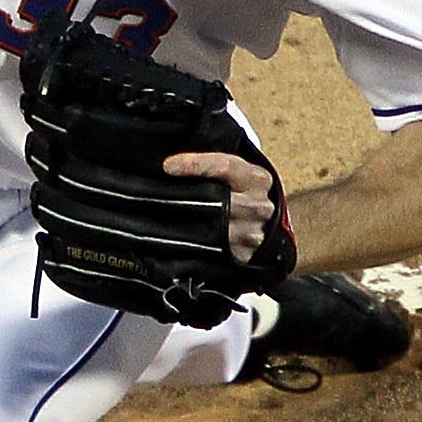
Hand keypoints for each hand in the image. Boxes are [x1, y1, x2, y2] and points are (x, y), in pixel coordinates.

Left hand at [162, 150, 277, 262]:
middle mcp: (256, 207)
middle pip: (215, 200)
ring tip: (154, 218)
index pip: (225, 166)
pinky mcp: (241, 257)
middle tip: (149, 195)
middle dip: (181, 198)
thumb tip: (171, 164)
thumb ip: (215, 166)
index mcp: (256, 179)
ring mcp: (250, 235)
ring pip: (208, 228)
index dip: (195, 164)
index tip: (167, 166)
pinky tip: (169, 242)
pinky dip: (187, 247)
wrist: (273, 230)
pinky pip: (208, 252)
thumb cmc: (246, 195)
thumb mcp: (241, 174)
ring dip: (179, 223)